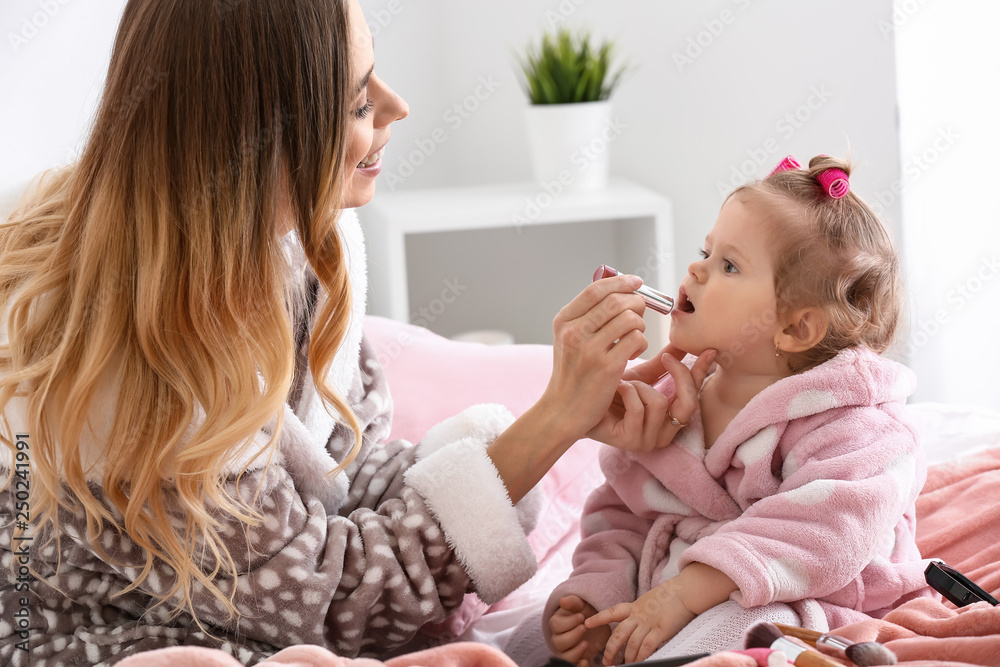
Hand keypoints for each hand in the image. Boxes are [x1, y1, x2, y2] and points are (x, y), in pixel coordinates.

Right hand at [541, 274, 647, 439]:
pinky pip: (636, 339)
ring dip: (640, 326)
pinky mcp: (606, 366)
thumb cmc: (572, 374)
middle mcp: (574, 332)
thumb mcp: (569, 340)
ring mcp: (589, 349)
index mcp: (564, 321)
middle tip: (640, 314)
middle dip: (636, 303)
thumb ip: (588, 316)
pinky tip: (631, 354)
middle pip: (616, 301)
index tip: (636, 282)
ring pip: (630, 318)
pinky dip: (641, 343)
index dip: (620, 282)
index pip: (595, 290)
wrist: (563, 410)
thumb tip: (619, 288)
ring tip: (633, 338)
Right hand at [548, 595, 611, 666]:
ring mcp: (566, 650)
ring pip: (564, 656)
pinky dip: (578, 665)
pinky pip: (572, 665)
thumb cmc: (585, 612)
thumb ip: (572, 602)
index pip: (556, 625)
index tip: (581, 617)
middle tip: (584, 628)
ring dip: (575, 651)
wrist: (596, 624)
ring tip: (586, 643)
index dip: (568, 622)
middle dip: (572, 635)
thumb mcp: (581, 605)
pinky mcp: (575, 659)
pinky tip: (586, 661)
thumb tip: (563, 601)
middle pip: (558, 642)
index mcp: (557, 623)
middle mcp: (558, 638)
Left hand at [584, 582, 696, 664]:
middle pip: (619, 634)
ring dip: (627, 657)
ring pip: (631, 644)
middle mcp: (638, 614)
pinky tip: (639, 662)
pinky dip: (641, 656)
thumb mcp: (650, 601)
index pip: (612, 612)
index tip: (586, 624)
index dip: (598, 618)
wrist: (685, 591)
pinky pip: (646, 646)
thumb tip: (637, 624)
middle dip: (611, 650)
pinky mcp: (660, 630)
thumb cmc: (671, 596)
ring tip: (625, 665)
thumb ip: (641, 612)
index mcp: (634, 606)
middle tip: (607, 661)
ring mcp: (648, 622)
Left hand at [588, 347, 715, 450]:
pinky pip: (639, 408)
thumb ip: (665, 364)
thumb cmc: (610, 392)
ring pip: (660, 403)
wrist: (578, 405)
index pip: (695, 397)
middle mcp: (664, 434)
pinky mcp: (630, 441)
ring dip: (639, 387)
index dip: (702, 375)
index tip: (708, 351)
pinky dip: (627, 393)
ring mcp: (647, 441)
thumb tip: (684, 342)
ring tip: (623, 383)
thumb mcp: (641, 376)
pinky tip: (615, 390)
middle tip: (666, 357)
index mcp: (669, 419)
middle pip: (688, 404)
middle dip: (678, 376)